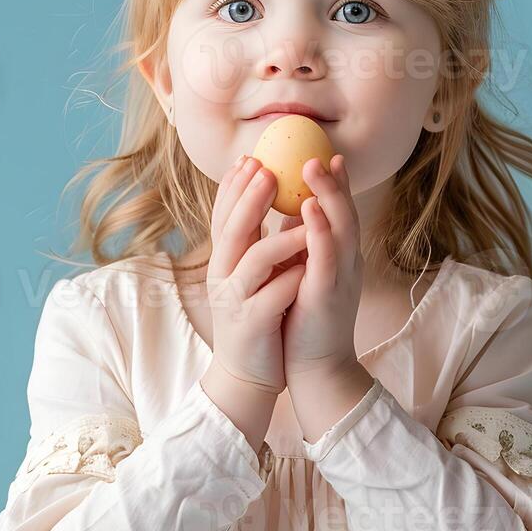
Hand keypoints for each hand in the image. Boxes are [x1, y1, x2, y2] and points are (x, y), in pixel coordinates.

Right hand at [206, 155, 309, 396]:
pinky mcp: (253, 325)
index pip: (224, 214)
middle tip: (268, 170)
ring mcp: (236, 301)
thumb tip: (277, 197)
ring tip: (306, 213)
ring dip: (280, 234)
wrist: (249, 373)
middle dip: (250, 197)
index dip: (235, 186)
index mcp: (225, 259)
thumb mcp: (255, 272)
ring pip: (253, 260)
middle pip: (232, 229)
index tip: (251, 157)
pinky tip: (307, 266)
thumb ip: (259, 238)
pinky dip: (290, 278)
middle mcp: (224, 276)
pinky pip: (271, 297)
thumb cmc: (259, 314)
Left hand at [281, 154, 362, 385]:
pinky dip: (319, 229)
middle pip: (346, 212)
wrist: (316, 369)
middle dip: (334, 181)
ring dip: (329, 195)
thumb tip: (293, 211)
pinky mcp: (328, 294)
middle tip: (321, 152)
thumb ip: (304, 244)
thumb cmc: (306, 320)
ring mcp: (341, 277)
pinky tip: (307, 209)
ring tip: (314, 167)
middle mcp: (347, 262)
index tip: (327, 155)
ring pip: (343, 227)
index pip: (341, 212)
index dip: (336, 183)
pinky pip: (326, 256)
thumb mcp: (307, 273)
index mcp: (341, 257)